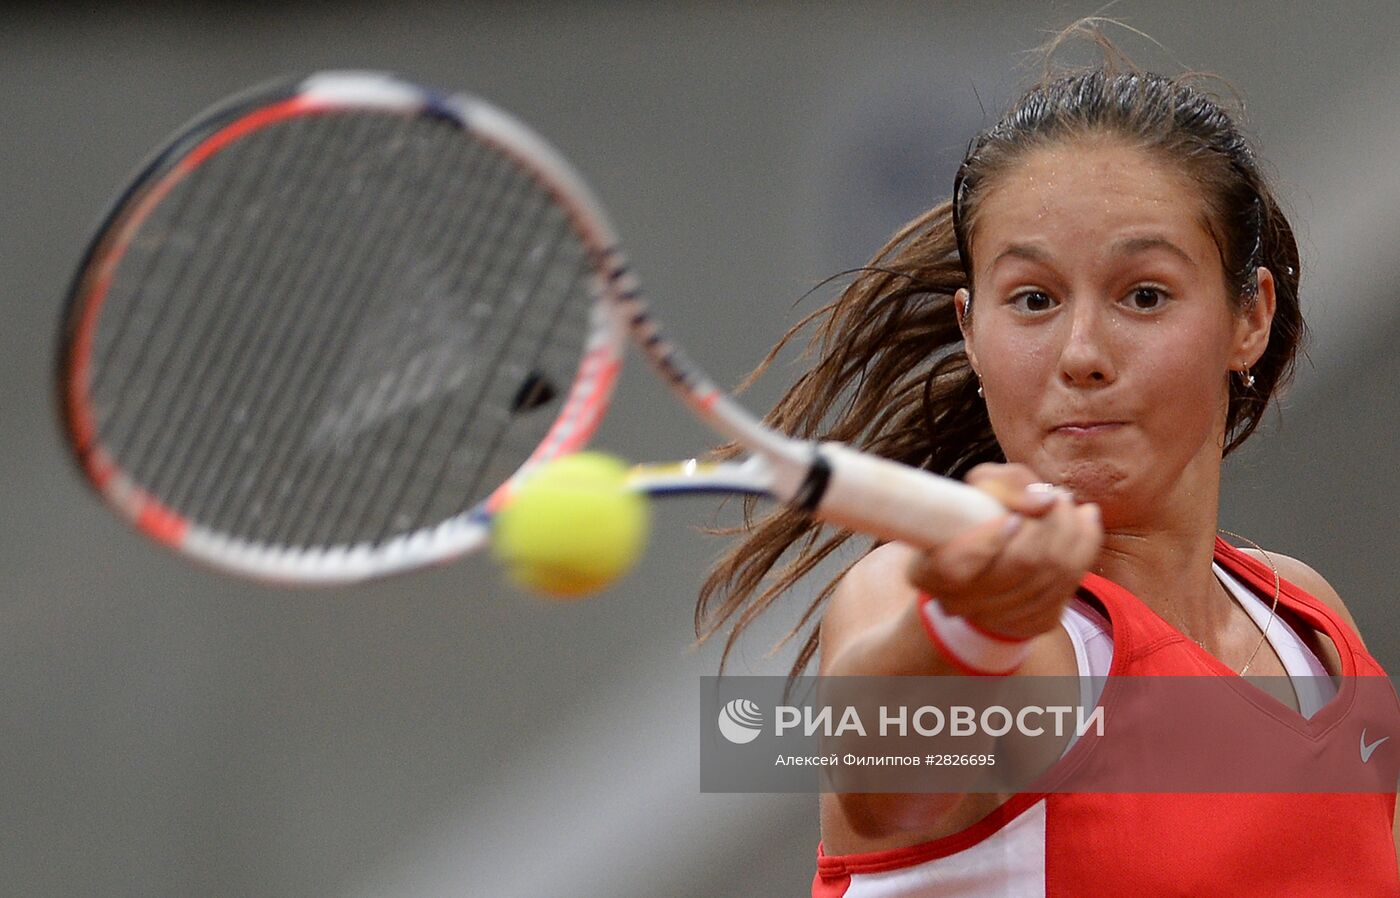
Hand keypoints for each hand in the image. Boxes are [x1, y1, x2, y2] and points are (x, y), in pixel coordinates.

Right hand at [905, 463, 1101, 639]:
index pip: (956, 565)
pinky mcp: (1035, 623)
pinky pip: (1071, 585)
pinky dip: (1085, 547)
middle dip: (1051, 522)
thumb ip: (1004, 484)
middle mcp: (961, 603)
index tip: (1014, 516)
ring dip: (1073, 531)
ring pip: (1053, 573)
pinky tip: (1086, 523)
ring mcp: (999, 618)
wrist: (990, 568)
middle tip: (1058, 496)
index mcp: (930, 571)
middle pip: (1022, 563)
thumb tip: (1045, 501)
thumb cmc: (979, 518)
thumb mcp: (979, 490)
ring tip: (1072, 506)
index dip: (990, 540)